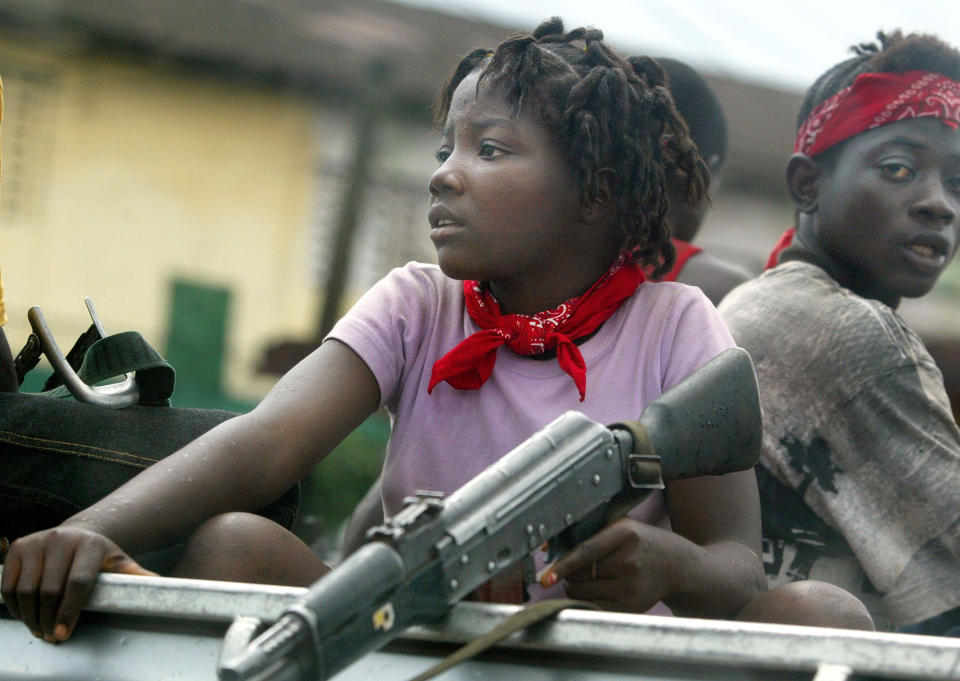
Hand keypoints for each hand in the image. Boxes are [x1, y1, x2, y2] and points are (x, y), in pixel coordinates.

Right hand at [1, 526, 155, 641]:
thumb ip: (137, 577)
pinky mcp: (18, 548)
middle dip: (49, 619)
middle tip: (52, 637)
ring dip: (31, 616)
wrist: (76, 535)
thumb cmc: (99, 556)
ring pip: (26, 589)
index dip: (70, 611)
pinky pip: (8, 584)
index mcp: (90, 545)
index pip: (77, 583)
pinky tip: (25, 616)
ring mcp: (37, 542)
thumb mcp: (120, 563)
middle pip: (50, 590)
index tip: (64, 634)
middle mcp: (61, 540)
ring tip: (40, 630)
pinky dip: (14, 606)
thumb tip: (161, 588)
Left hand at [539, 517, 679, 611]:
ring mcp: (631, 587)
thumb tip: (545, 548)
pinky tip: (597, 590)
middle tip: (579, 566)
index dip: (563, 565)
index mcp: (625, 534)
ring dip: (575, 586)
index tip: (545, 577)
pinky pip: (593, 606)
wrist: (675, 564)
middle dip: (569, 572)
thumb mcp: (619, 526)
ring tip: (591, 576)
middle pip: (580, 574)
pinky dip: (586, 600)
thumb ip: (585, 531)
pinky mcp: (631, 607)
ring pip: (582, 592)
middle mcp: (630, 561)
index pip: (586, 552)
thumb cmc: (639, 542)